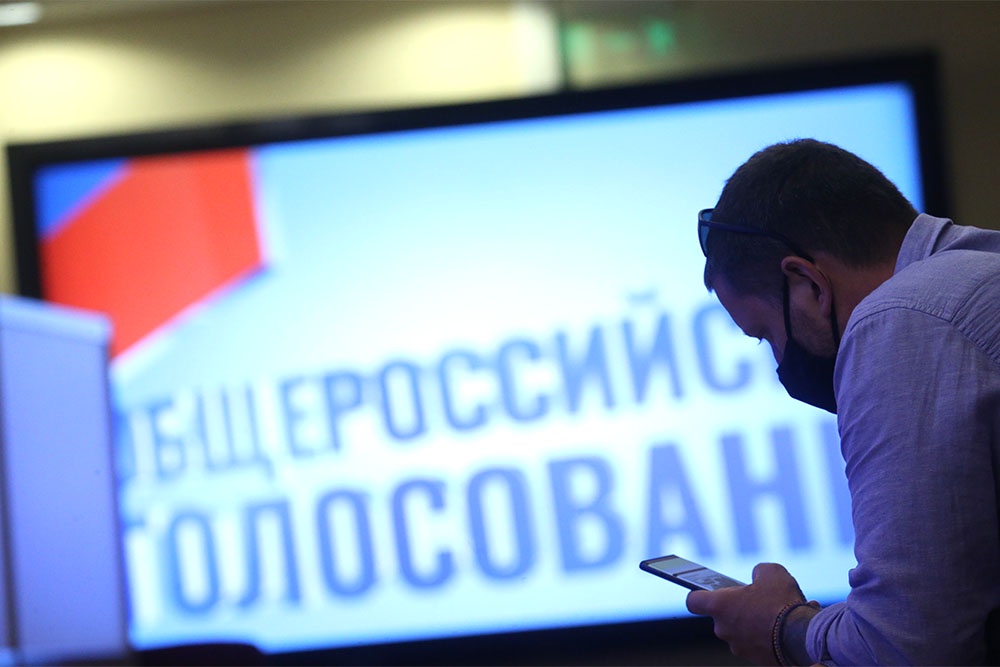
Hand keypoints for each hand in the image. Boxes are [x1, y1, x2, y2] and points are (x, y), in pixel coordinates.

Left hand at [686, 563, 806, 664]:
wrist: (803, 637)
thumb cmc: (782, 602)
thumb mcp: (771, 572)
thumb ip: (758, 571)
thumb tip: (758, 577)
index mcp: (719, 606)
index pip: (693, 601)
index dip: (699, 594)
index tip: (707, 591)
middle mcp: (724, 629)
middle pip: (723, 616)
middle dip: (738, 608)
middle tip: (758, 601)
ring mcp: (739, 647)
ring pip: (742, 631)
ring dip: (755, 623)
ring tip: (777, 614)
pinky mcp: (756, 660)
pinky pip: (758, 644)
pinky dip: (768, 637)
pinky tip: (787, 628)